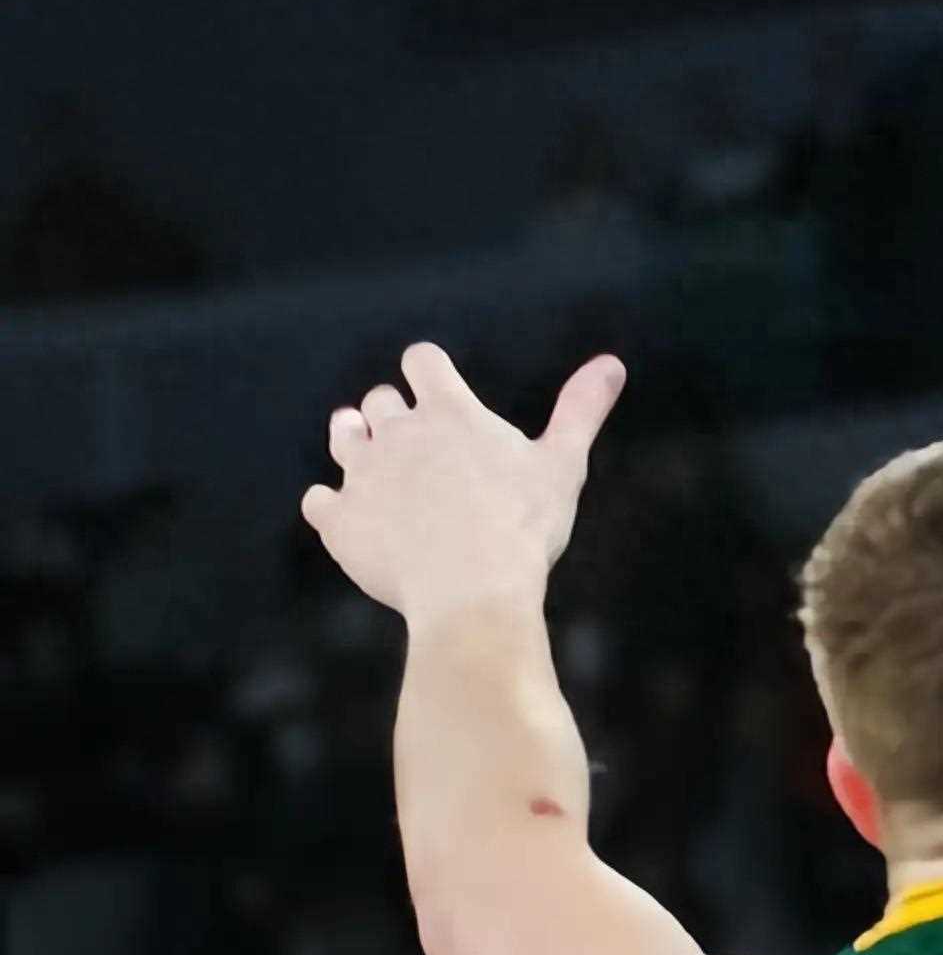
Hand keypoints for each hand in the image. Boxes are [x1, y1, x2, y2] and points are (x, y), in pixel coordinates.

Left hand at [300, 344, 621, 626]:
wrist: (471, 593)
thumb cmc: (522, 527)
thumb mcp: (563, 464)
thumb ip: (581, 410)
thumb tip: (613, 363)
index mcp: (449, 412)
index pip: (423, 361)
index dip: (429, 371)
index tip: (439, 390)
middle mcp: (396, 433)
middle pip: (379, 400)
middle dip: (393, 414)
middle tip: (415, 444)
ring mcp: (361, 475)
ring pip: (343, 438)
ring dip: (354, 442)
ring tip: (374, 465)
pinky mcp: (338, 520)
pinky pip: (318, 501)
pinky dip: (331, 505)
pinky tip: (350, 517)